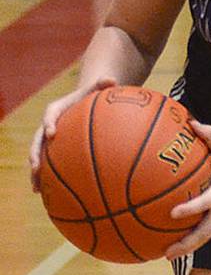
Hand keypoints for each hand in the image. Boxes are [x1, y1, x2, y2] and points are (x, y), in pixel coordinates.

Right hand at [29, 76, 116, 190]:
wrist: (84, 102)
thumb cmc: (92, 96)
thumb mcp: (97, 88)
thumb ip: (103, 83)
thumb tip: (113, 79)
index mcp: (56, 110)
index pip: (50, 115)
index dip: (49, 124)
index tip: (52, 133)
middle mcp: (48, 126)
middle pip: (37, 141)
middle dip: (35, 154)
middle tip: (35, 166)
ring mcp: (48, 140)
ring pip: (38, 157)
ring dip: (36, 172)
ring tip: (36, 188)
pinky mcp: (54, 150)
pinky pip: (49, 165)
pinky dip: (48, 179)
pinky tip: (50, 195)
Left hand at [164, 121, 210, 259]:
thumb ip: (209, 135)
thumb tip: (190, 122)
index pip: (205, 203)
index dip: (190, 208)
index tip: (173, 213)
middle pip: (204, 232)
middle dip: (185, 244)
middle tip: (166, 252)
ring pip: (204, 237)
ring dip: (187, 248)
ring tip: (166, 256)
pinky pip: (206, 232)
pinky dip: (192, 241)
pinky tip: (176, 245)